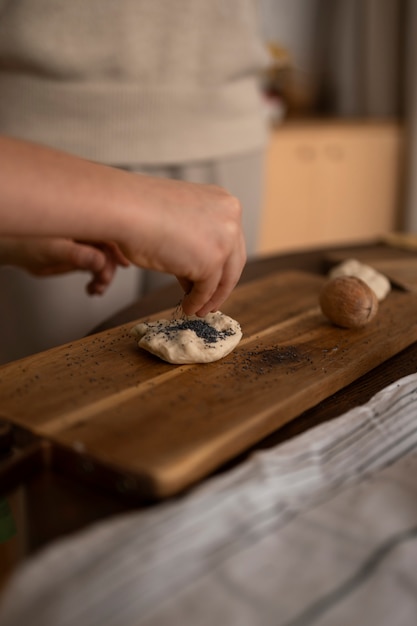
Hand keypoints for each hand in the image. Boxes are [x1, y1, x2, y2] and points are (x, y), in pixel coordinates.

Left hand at [0, 237, 129, 294]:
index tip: (124, 263)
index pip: (108, 231)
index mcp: (81, 222)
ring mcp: (85, 244)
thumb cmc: (24, 242)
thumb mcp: (52, 250)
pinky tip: (93, 289)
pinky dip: (97, 279)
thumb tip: (100, 260)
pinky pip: (96, 266)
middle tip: (102, 282)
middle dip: (108, 268)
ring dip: (104, 277)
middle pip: (109, 248)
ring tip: (96, 289)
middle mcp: (86, 231)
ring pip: (104, 260)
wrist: (13, 250)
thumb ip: (77, 255)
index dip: (119, 247)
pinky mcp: (82, 256)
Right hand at [118, 176, 246, 315]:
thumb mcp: (179, 218)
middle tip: (211, 299)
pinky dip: (197, 302)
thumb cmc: (140, 208)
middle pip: (233, 261)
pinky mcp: (211, 261)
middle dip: (221, 284)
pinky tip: (188, 307)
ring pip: (223, 278)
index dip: (222, 263)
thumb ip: (196, 238)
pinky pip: (206, 289)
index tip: (215, 279)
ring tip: (199, 309)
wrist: (125, 208)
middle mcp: (230, 218)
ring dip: (210, 298)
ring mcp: (224, 240)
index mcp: (223, 202)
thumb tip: (196, 267)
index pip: (231, 240)